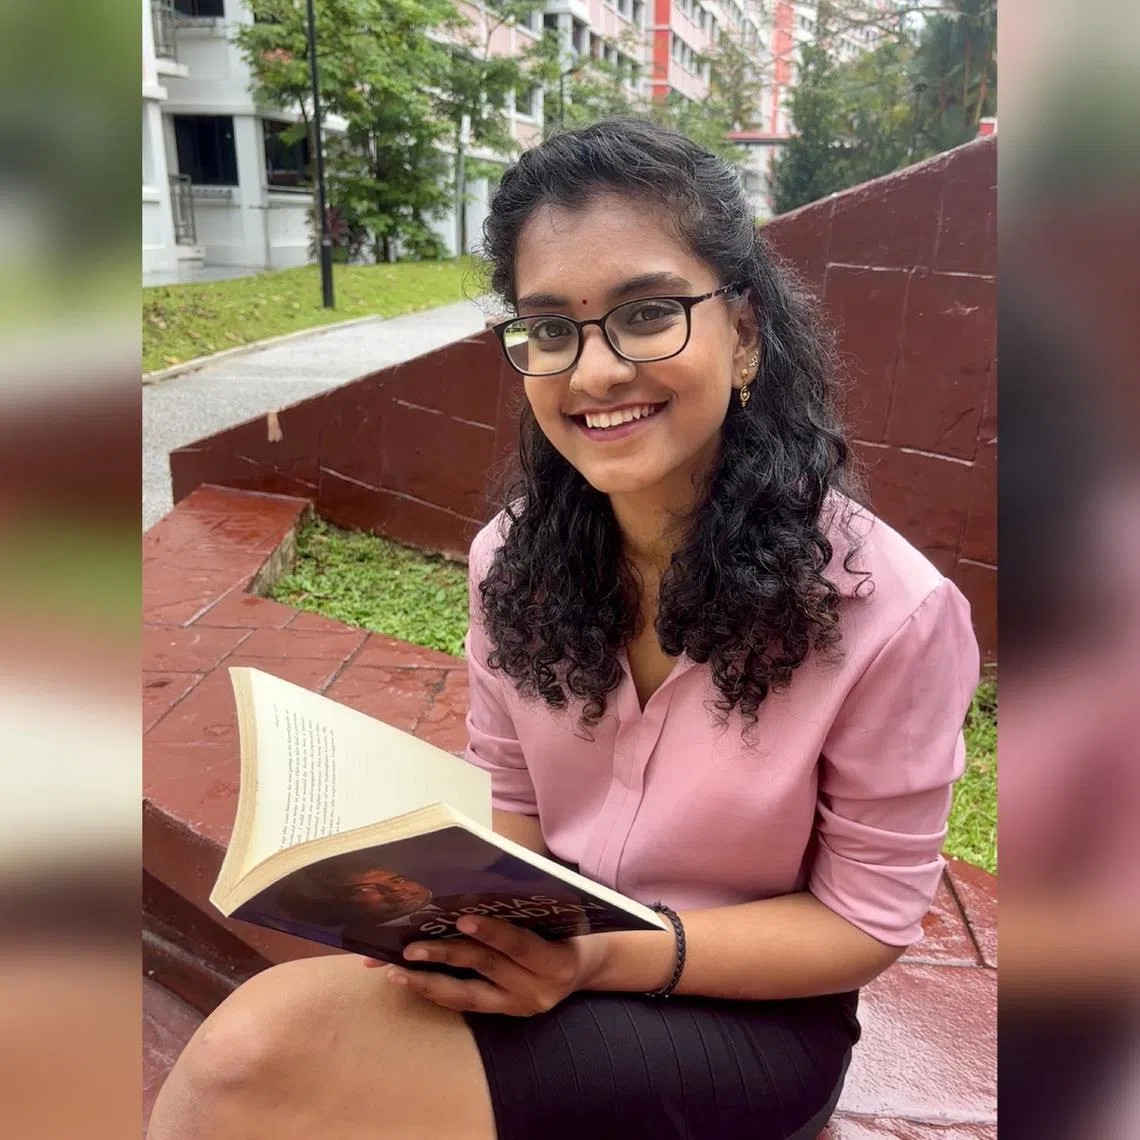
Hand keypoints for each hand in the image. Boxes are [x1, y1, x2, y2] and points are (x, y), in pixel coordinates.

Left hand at [362, 915, 604, 1016]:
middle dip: (445, 957)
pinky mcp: (505, 1015)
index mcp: (556, 962)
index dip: (492, 933)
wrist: (585, 967)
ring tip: (396, 972)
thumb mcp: (560, 915)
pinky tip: (413, 980)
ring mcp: (519, 1007)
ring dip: (429, 982)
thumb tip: (479, 881)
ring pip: (468, 996)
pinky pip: (467, 1004)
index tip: (461, 919)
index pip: (520, 946)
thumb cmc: (568, 929)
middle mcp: (538, 991)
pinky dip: (438, 991)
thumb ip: (527, 907)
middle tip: (410, 948)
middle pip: (486, 969)